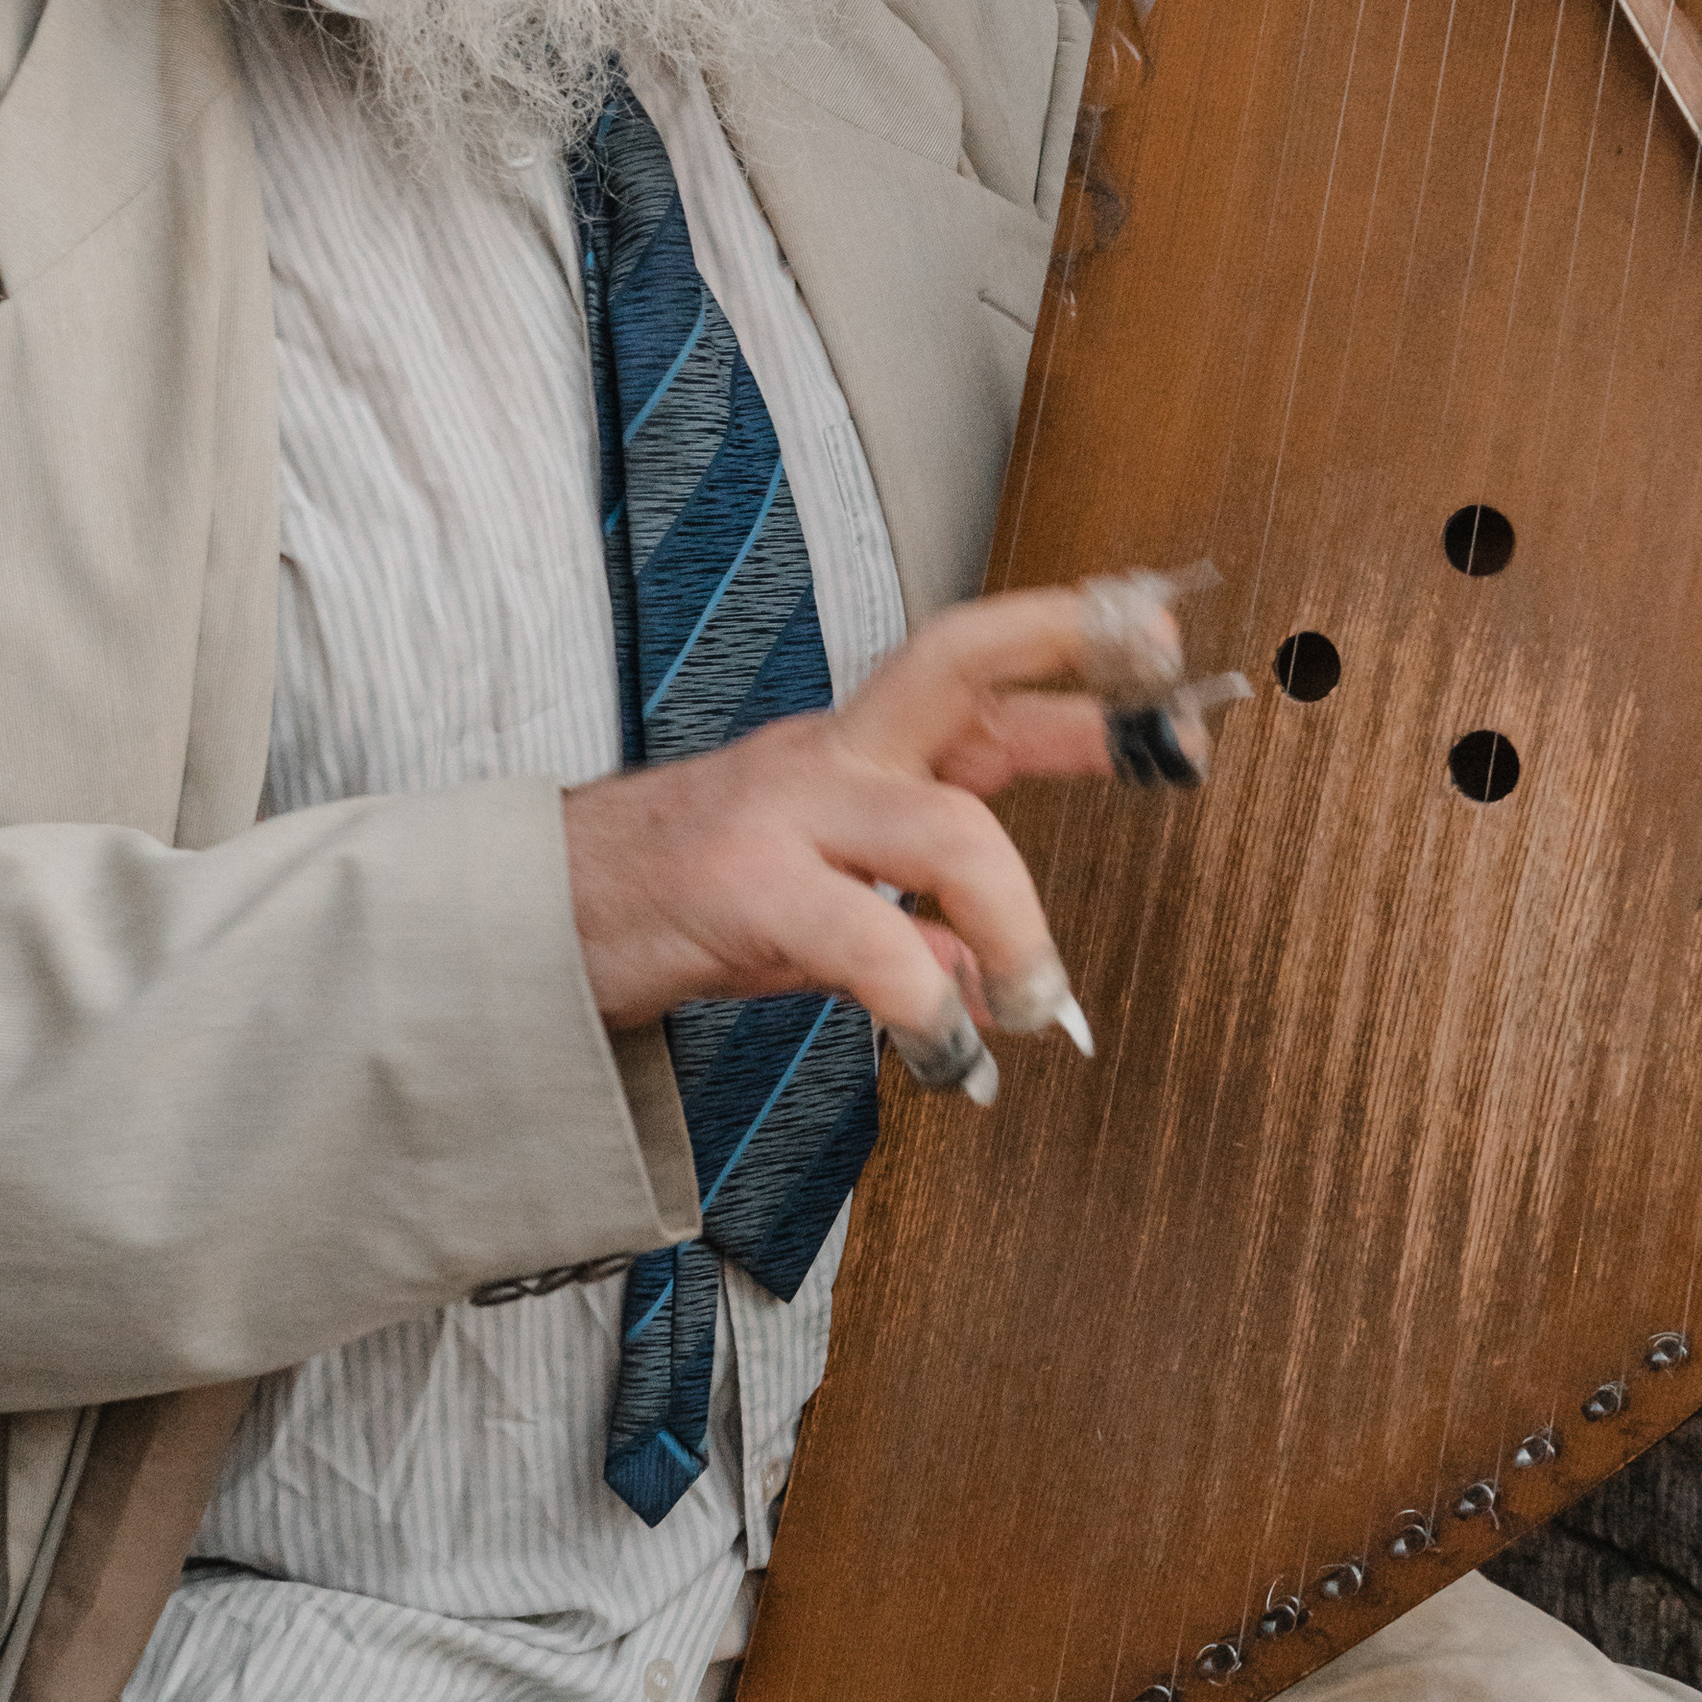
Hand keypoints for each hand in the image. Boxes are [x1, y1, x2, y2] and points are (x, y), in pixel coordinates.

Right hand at [561, 585, 1154, 1051]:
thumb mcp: (819, 898)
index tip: (1163, 648)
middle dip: (1074, 684)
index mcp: (854, 750)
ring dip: (1020, 923)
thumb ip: (916, 921)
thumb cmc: (683, 899)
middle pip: (959, 668)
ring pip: (946, 826)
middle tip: (1167, 734)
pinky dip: (929, 1001)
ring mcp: (782, 812)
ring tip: (1037, 1002)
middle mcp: (828, 755)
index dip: (1073, 647)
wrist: (534, 918)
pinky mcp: (742, 888)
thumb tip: (995, 982)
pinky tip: (950, 1054)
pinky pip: (869, 939)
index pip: (975, 670)